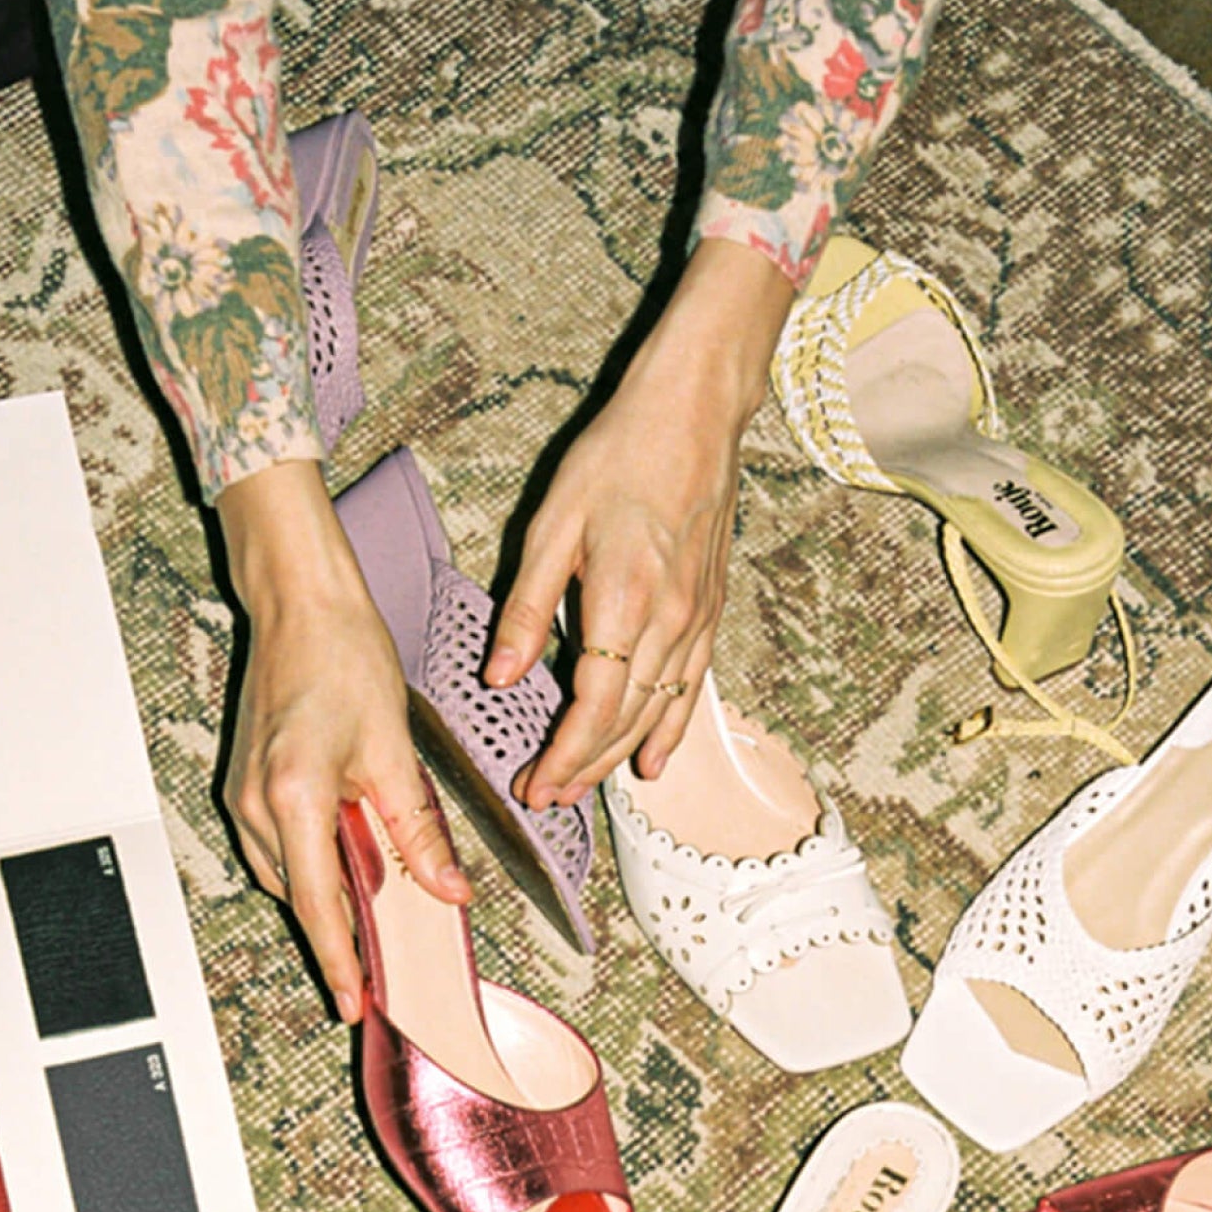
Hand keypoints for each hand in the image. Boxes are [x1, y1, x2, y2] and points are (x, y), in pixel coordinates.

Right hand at [218, 462, 467, 1022]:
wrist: (300, 603)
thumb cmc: (343, 656)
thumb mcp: (394, 749)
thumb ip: (417, 829)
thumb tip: (447, 889)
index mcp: (294, 795)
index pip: (317, 902)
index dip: (337, 958)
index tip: (353, 1002)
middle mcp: (257, 802)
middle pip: (299, 896)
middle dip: (336, 937)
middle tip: (377, 974)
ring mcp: (244, 794)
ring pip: (287, 875)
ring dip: (326, 899)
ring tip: (370, 922)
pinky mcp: (246, 785)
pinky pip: (278, 847)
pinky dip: (311, 865)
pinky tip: (346, 865)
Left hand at [485, 240, 796, 809]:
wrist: (695, 413)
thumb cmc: (619, 456)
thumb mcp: (554, 524)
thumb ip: (527, 607)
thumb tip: (501, 675)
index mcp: (621, 600)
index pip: (593, 707)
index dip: (563, 756)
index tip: (535, 785)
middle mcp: (667, 622)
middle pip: (624, 723)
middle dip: (583, 769)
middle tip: (545, 798)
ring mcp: (696, 621)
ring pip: (657, 714)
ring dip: (618, 760)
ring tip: (583, 788)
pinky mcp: (710, 613)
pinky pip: (690, 691)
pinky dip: (670, 732)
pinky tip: (651, 762)